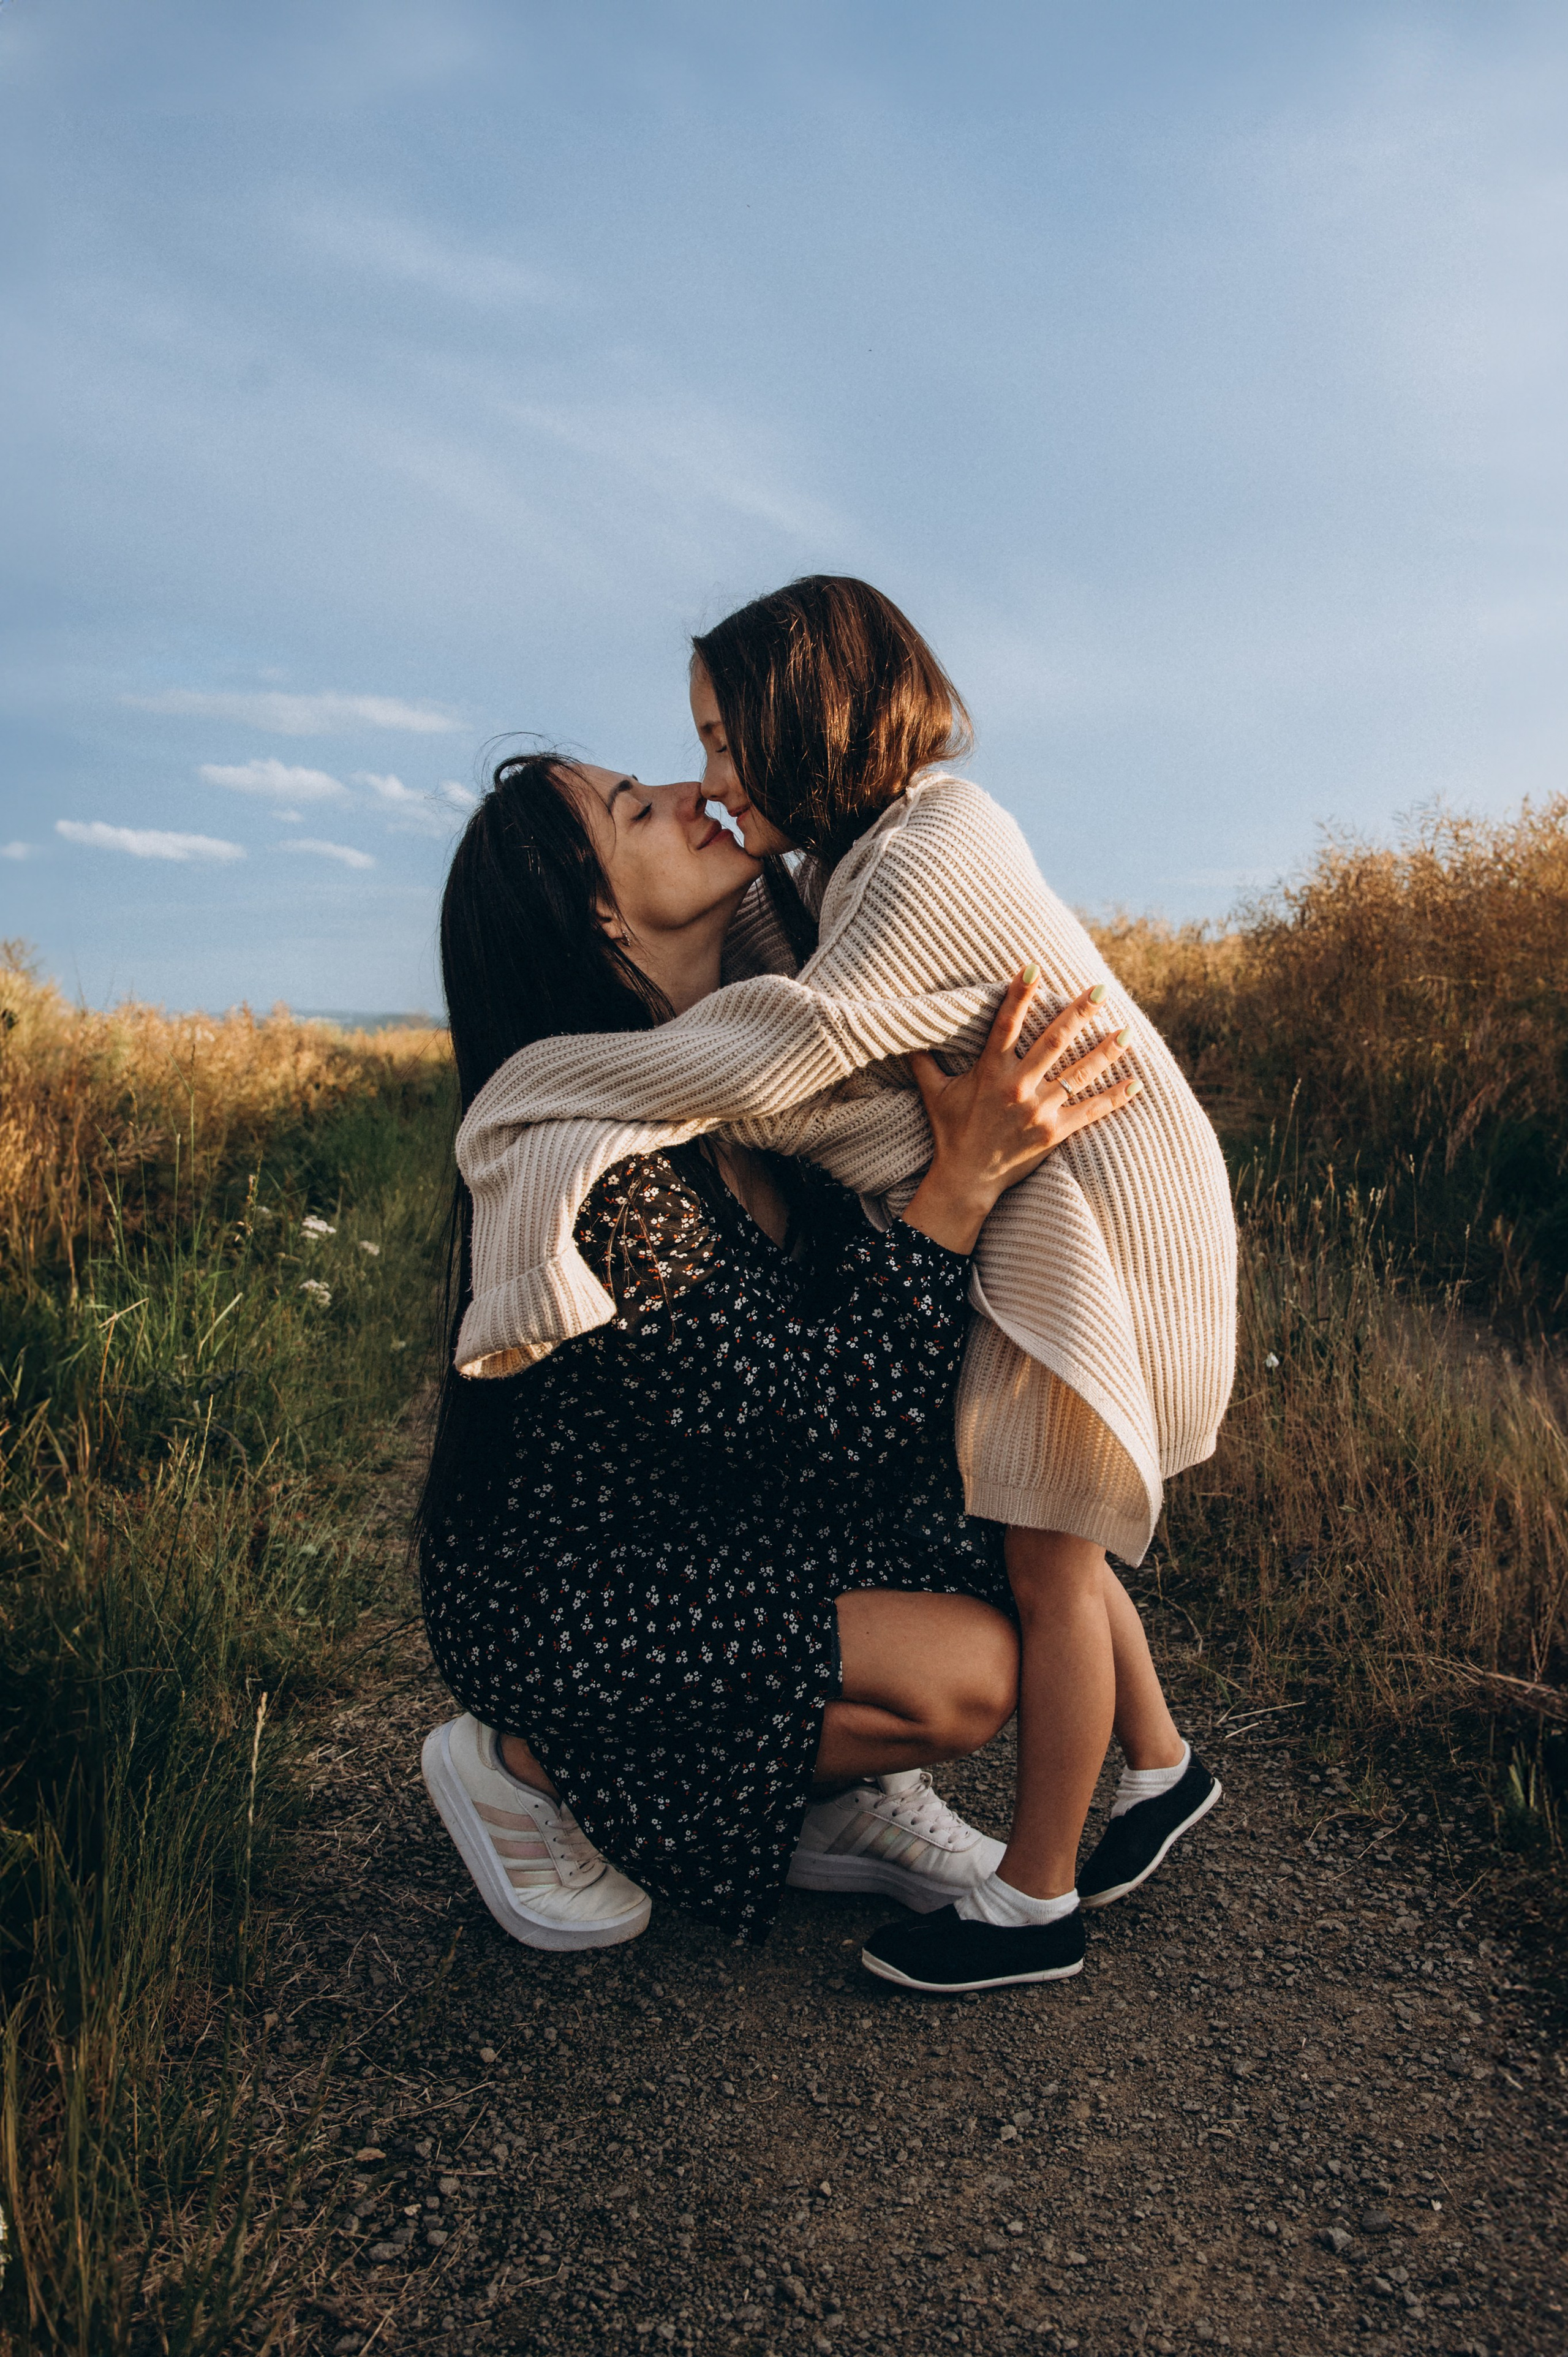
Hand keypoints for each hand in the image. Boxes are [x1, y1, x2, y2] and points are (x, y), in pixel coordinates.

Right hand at [900, 972, 1139, 1254]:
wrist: (966, 1179)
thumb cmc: (950, 1131)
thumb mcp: (934, 1093)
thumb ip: (925, 1060)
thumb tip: (909, 1031)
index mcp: (990, 1071)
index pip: (1006, 1024)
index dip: (1019, 995)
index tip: (1034, 968)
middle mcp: (1017, 1087)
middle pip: (1054, 1041)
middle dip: (1079, 1013)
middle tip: (1100, 989)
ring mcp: (1039, 1110)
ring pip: (1080, 1073)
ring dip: (1106, 1050)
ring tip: (1128, 1031)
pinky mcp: (1055, 1132)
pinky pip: (1091, 1110)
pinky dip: (1115, 1097)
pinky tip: (1136, 1083)